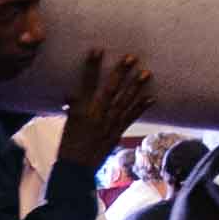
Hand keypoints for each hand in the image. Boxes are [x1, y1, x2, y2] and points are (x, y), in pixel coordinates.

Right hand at [59, 51, 155, 169]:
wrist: (76, 169)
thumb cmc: (67, 145)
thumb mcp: (67, 123)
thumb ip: (73, 107)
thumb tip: (73, 94)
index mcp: (81, 110)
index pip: (87, 83)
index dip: (92, 67)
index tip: (97, 50)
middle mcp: (97, 115)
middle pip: (111, 89)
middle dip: (121, 73)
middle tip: (131, 58)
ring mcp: (109, 124)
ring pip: (125, 102)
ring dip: (136, 87)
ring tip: (146, 73)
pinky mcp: (117, 133)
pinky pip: (131, 118)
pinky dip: (141, 107)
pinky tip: (151, 98)